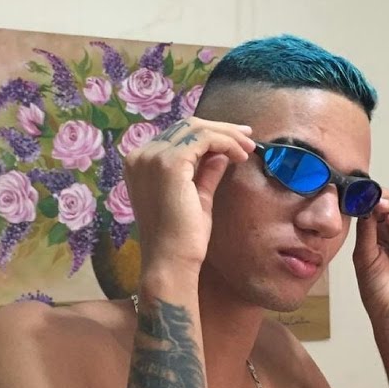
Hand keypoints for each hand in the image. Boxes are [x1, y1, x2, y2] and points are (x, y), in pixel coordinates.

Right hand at [123, 117, 256, 279]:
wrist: (171, 261)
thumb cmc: (181, 238)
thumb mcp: (196, 197)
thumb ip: (204, 173)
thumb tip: (221, 154)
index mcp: (140, 163)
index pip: (178, 135)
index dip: (209, 133)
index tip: (237, 140)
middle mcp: (141, 155)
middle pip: (187, 126)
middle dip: (221, 129)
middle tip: (248, 138)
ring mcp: (152, 157)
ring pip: (197, 128)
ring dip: (227, 135)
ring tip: (247, 149)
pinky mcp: (170, 162)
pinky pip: (204, 138)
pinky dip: (226, 142)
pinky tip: (240, 156)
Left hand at [352, 190, 388, 327]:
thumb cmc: (378, 293)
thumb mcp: (364, 258)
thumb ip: (366, 233)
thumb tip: (364, 207)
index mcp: (381, 236)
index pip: (378, 209)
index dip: (371, 199)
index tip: (359, 192)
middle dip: (384, 198)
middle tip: (371, 195)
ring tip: (380, 207)